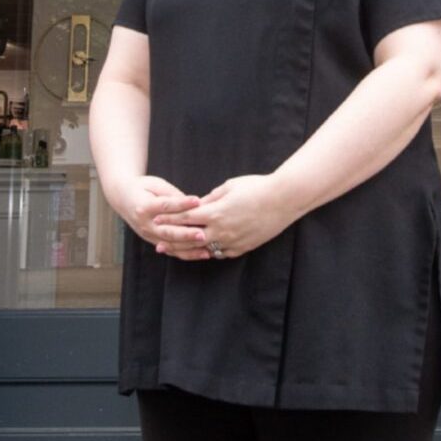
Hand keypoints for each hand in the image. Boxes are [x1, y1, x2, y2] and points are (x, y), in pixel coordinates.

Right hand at [110, 175, 204, 254]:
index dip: (181, 204)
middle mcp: (145, 224)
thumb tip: (192, 204)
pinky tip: (202, 254)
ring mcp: (148, 235)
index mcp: (144, 206)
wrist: (123, 198)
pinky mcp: (153, 241)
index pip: (165, 206)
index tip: (197, 200)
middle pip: (167, 230)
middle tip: (202, 234)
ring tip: (206, 249)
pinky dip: (187, 254)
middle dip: (186, 234)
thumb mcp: (155, 184)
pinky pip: (171, 250)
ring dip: (189, 248)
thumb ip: (172, 195)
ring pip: (170, 244)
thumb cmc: (142, 187)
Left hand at [167, 174, 298, 261]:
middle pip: (190, 238)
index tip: (157, 220)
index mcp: (215, 212)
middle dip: (172, 241)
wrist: (283, 200)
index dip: (170, 219)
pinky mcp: (242, 248)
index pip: (185, 218)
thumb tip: (200, 204)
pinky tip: (201, 252)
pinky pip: (220, 253)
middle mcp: (221, 230)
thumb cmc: (257, 187)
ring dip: (188, 251)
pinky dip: (209, 252)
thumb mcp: (230, 186)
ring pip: (204, 250)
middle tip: (158, 245)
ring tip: (176, 252)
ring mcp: (231, 241)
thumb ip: (212, 197)